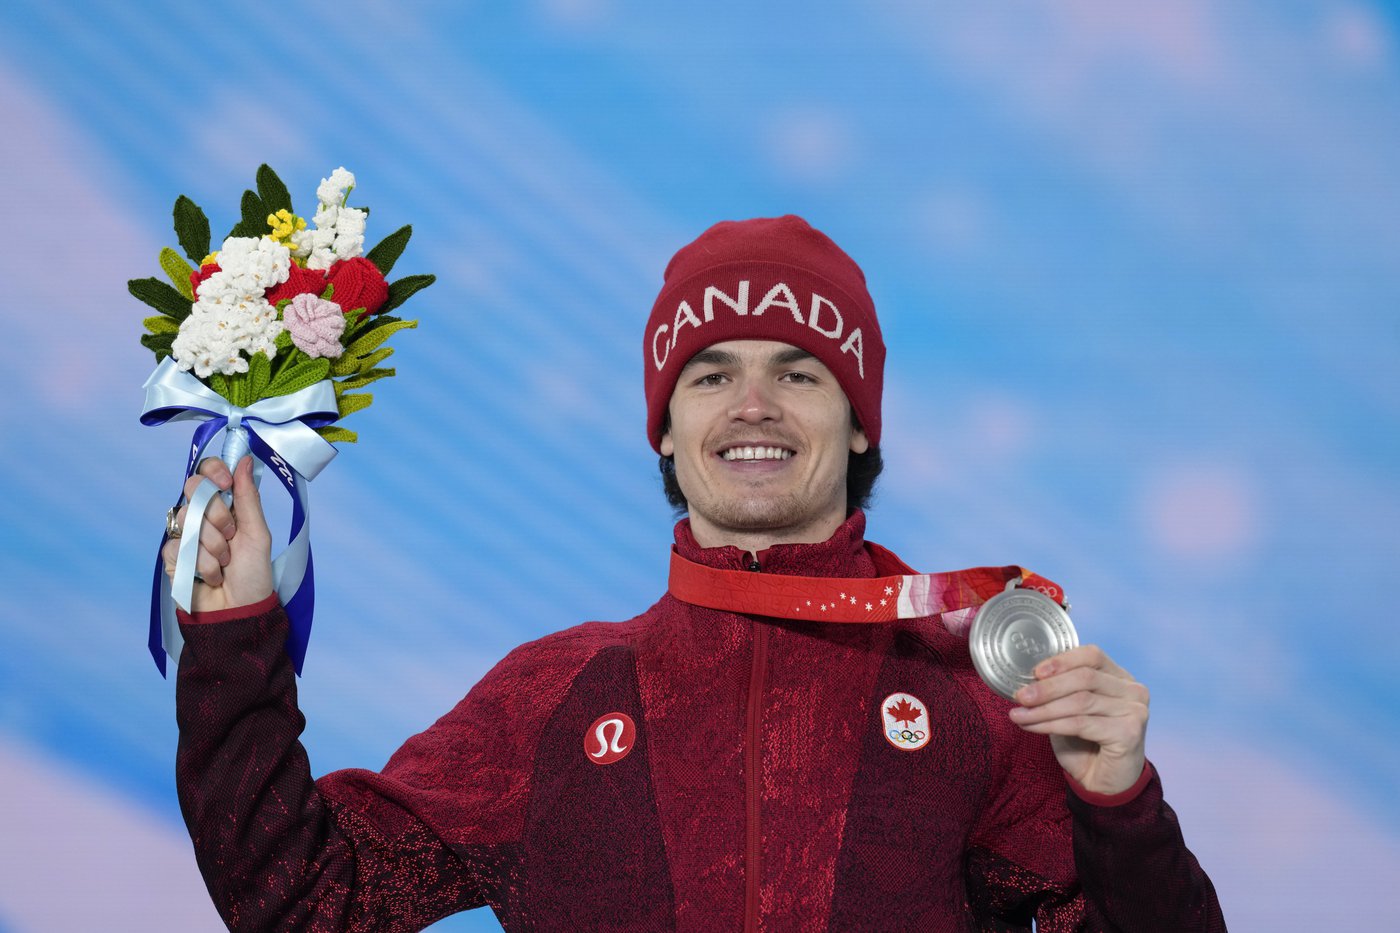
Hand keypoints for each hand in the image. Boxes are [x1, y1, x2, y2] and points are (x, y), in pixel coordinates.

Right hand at [161, 456, 273, 613]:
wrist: (240, 610)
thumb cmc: (253, 573)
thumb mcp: (257, 533)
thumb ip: (248, 497)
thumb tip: (246, 460)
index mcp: (225, 505)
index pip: (207, 473)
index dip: (213, 471)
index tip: (226, 482)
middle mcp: (201, 515)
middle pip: (193, 490)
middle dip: (218, 514)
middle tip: (231, 534)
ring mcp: (184, 534)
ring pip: (187, 518)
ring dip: (214, 545)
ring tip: (225, 563)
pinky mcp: (172, 555)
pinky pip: (178, 544)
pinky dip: (201, 563)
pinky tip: (210, 576)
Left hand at [1007, 645, 1148, 795]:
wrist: (1104, 785)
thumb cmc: (1086, 744)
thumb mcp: (1069, 710)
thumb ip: (1059, 690)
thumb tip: (1027, 679)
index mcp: (1120, 678)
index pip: (1092, 656)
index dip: (1062, 661)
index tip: (1035, 672)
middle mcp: (1133, 691)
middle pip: (1084, 677)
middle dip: (1047, 687)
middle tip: (1020, 696)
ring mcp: (1134, 711)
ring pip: (1080, 701)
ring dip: (1044, 708)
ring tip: (1018, 714)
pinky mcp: (1129, 733)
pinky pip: (1081, 723)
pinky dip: (1051, 724)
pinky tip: (1032, 726)